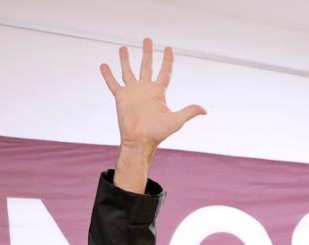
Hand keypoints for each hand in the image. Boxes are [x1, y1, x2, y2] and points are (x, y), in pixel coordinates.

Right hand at [101, 38, 205, 154]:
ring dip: (125, 60)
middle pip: (146, 66)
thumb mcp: (176, 120)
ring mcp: (132, 92)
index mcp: (158, 92)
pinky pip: (113, 83)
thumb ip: (189, 112)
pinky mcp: (121, 97)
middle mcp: (145, 89)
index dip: (167, 60)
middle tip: (147, 39)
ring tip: (123, 48)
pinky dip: (108, 74)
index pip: (164, 71)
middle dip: (147, 52)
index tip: (168, 48)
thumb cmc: (158, 133)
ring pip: (128, 71)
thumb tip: (205, 110)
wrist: (140, 141)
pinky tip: (104, 65)